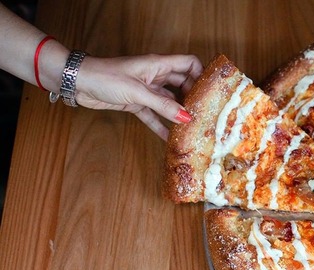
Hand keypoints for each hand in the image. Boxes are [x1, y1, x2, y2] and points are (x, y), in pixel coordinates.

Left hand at [76, 54, 202, 139]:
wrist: (78, 83)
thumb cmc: (105, 76)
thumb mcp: (138, 92)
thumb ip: (163, 105)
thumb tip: (186, 118)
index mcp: (158, 65)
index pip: (189, 63)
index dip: (201, 74)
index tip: (210, 91)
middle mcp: (155, 76)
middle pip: (183, 84)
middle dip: (194, 97)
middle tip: (206, 113)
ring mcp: (146, 90)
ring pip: (169, 102)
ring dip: (179, 114)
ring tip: (192, 127)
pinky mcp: (136, 102)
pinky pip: (154, 114)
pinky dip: (161, 124)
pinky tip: (170, 137)